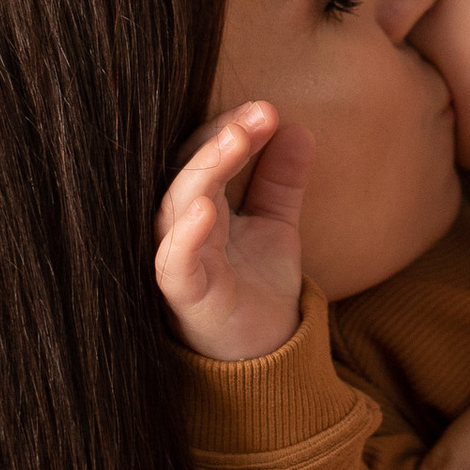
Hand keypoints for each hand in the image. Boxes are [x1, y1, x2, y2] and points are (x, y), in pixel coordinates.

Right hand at [155, 100, 310, 362]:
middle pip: (187, 169)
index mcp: (200, 205)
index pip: (206, 152)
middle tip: (258, 114)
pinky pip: (172, 262)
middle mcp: (183, 226)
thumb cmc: (256, 288)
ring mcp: (179, 258)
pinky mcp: (183, 295)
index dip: (233, 127)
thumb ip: (281, 180)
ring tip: (236, 138)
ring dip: (204, 168)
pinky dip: (184, 235)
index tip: (268, 110)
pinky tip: (205, 209)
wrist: (263, 358)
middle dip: (220, 138)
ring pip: (175, 204)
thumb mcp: (276, 225)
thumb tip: (298, 127)